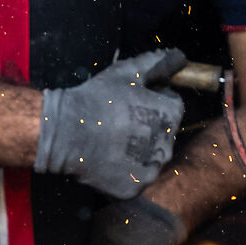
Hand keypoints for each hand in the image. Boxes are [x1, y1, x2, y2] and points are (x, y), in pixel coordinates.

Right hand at [35, 50, 186, 198]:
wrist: (66, 131)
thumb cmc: (97, 99)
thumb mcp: (127, 72)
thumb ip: (157, 63)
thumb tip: (179, 57)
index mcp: (171, 115)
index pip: (173, 105)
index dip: (153, 100)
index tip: (133, 101)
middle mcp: (167, 145)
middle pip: (163, 133)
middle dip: (148, 126)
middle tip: (120, 121)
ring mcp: (150, 169)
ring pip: (150, 157)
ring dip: (138, 148)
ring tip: (112, 139)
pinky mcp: (134, 187)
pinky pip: (134, 177)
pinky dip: (125, 170)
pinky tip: (108, 158)